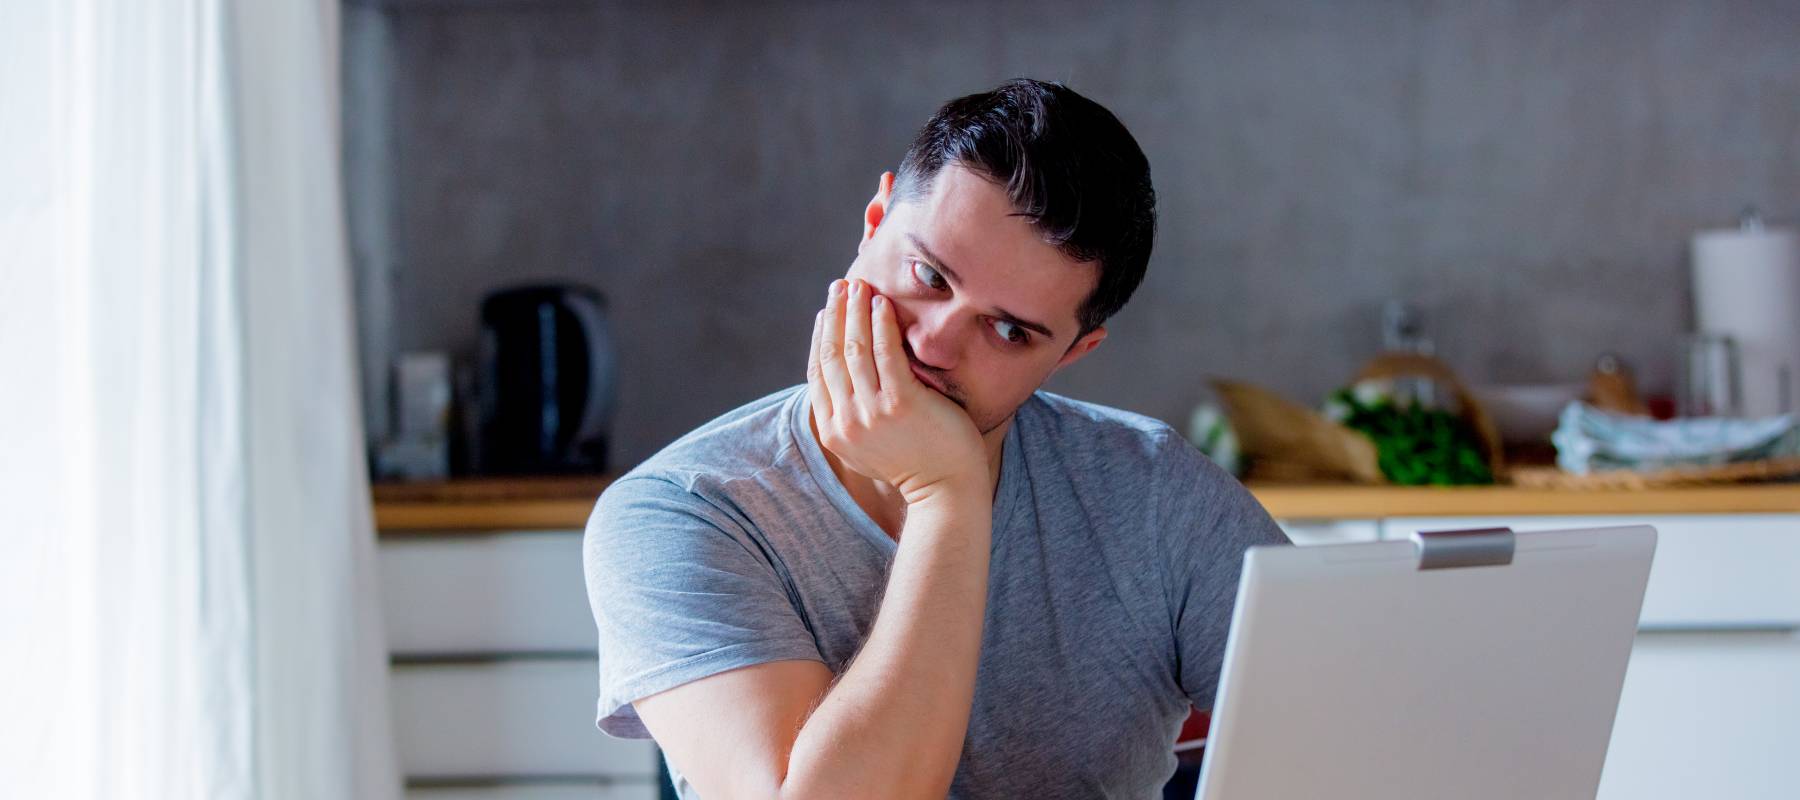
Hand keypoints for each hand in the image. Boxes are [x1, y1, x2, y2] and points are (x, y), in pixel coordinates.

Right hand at [807, 278, 986, 504]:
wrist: (946, 489)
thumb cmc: (915, 463)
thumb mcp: (867, 447)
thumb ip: (851, 417)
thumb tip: (844, 380)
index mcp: (834, 432)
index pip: (817, 373)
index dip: (820, 337)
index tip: (826, 312)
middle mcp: (846, 421)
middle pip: (831, 355)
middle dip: (834, 315)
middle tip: (840, 286)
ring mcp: (871, 412)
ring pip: (854, 348)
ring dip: (854, 311)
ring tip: (859, 286)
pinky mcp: (900, 402)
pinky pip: (885, 352)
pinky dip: (880, 323)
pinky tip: (882, 303)